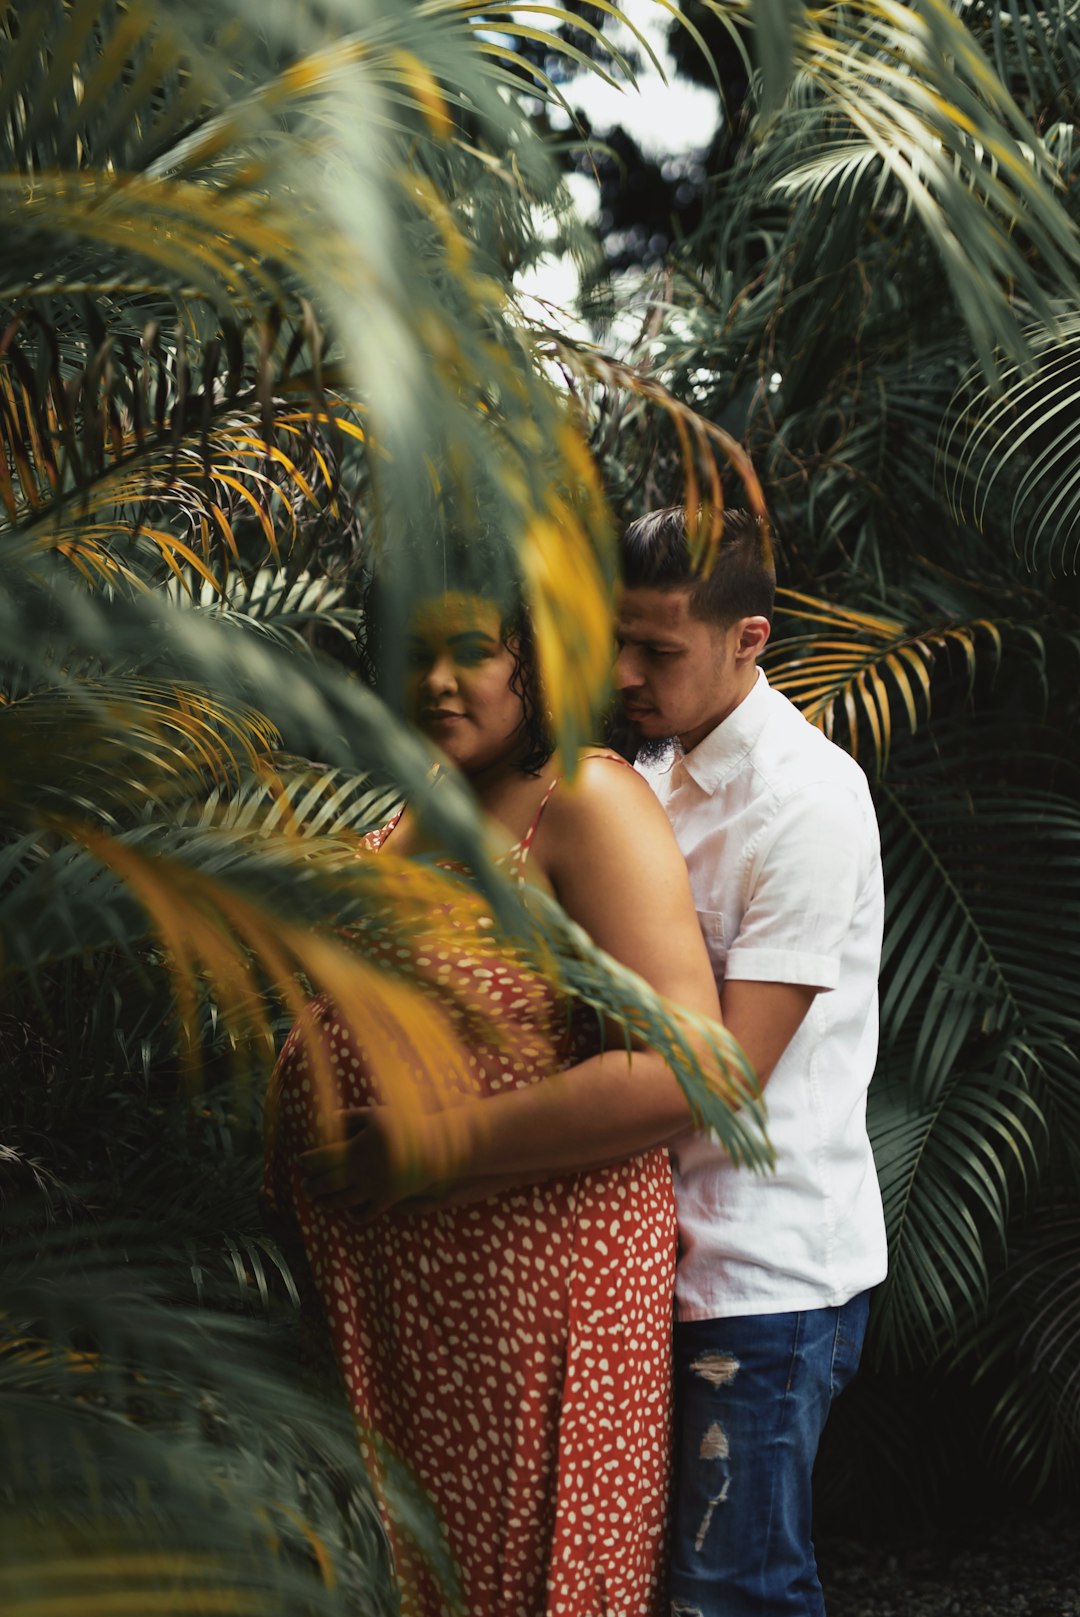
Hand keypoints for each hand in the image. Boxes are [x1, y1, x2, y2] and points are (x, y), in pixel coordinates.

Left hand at [299, 1106, 432, 1219]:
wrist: (432, 1148)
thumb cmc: (404, 1125)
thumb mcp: (376, 1114)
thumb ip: (351, 1117)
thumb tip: (329, 1119)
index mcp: (354, 1150)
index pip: (322, 1158)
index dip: (308, 1161)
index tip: (299, 1161)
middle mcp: (358, 1173)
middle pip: (328, 1182)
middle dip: (313, 1185)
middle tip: (304, 1187)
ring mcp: (372, 1189)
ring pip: (343, 1200)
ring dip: (327, 1202)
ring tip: (317, 1203)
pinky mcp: (387, 1199)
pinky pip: (369, 1212)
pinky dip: (357, 1216)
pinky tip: (350, 1215)